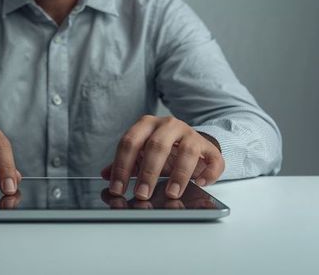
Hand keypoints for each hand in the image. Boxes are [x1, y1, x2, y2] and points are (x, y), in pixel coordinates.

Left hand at [100, 115, 223, 199]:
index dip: (122, 166)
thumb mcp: (141, 153)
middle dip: (148, 172)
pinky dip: (209, 172)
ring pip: (187, 150)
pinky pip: (213, 158)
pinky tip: (200, 183)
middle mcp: (168, 125)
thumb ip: (125, 162)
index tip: (117, 189)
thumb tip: (104, 175)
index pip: (130, 142)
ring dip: (179, 174)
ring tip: (172, 193)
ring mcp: (190, 134)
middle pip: (156, 145)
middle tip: (142, 193)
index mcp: (147, 124)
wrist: (189, 140)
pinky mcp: (209, 146)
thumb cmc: (161, 149)